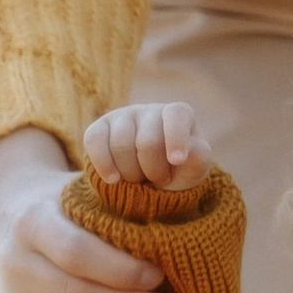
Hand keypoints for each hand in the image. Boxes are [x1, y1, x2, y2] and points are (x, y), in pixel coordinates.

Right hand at [82, 99, 214, 193]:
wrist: (149, 182)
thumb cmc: (177, 171)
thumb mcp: (193, 170)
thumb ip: (198, 160)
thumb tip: (190, 151)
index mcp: (178, 114)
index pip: (177, 114)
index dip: (176, 137)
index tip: (177, 161)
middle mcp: (150, 110)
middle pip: (147, 141)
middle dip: (154, 170)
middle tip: (160, 179)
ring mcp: (122, 116)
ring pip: (120, 144)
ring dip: (131, 173)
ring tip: (140, 179)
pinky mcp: (99, 128)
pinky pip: (94, 141)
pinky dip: (103, 164)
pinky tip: (113, 179)